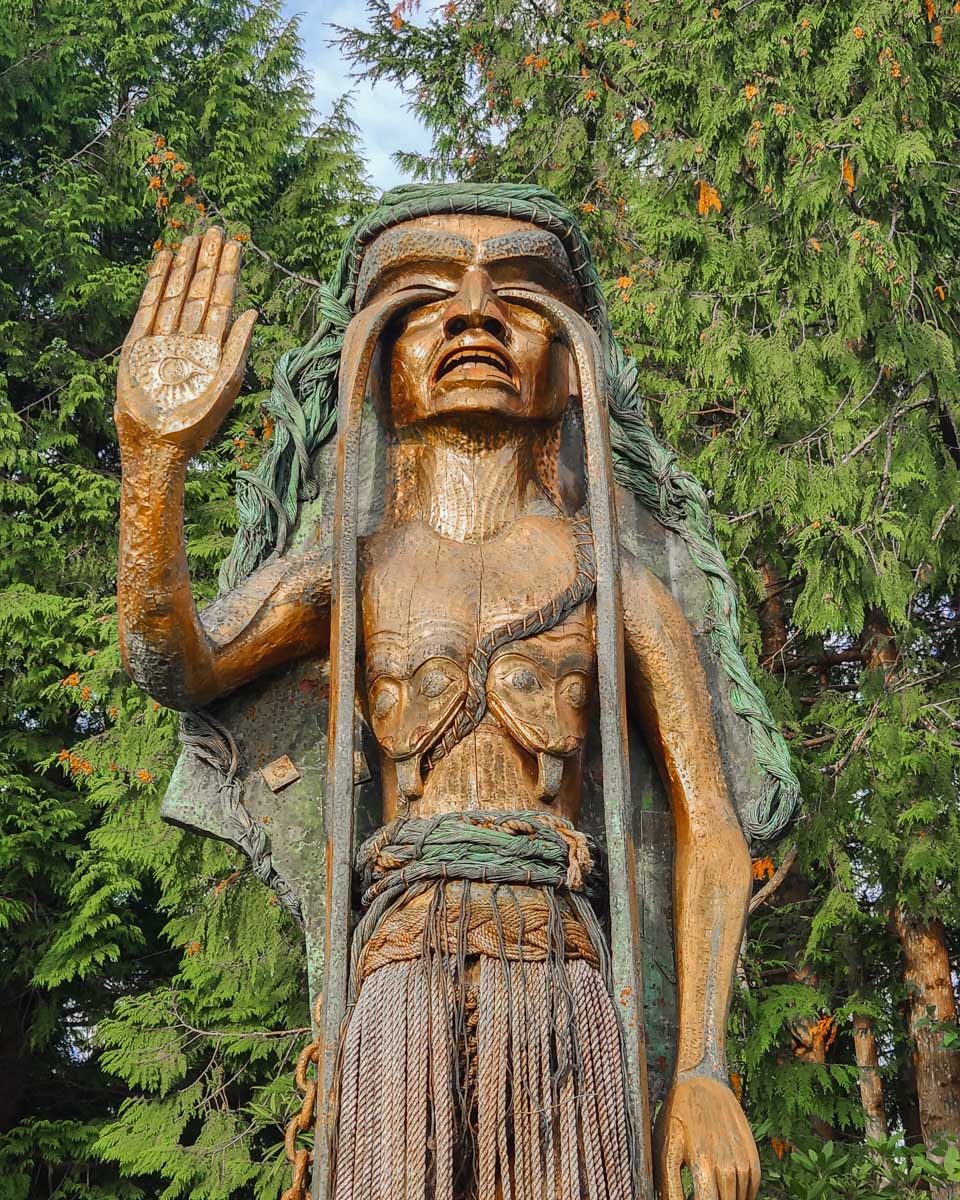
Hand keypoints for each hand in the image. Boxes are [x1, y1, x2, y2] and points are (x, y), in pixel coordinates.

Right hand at [115, 228, 256, 452]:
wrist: (157, 443)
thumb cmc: (195, 423)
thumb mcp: (225, 384)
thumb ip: (239, 347)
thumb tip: (256, 311)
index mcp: (213, 350)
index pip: (223, 303)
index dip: (229, 274)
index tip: (237, 246)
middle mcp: (189, 340)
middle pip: (200, 292)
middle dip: (208, 261)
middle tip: (215, 229)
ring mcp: (163, 340)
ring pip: (175, 293)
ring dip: (184, 266)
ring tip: (192, 237)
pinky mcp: (138, 344)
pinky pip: (148, 306)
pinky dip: (156, 282)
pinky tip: (164, 260)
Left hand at [654, 1075, 759, 1199]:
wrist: (702, 1081)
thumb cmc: (678, 1115)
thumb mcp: (666, 1147)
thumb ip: (669, 1185)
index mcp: (702, 1165)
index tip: (692, 1199)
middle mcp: (726, 1165)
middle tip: (700, 1191)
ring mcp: (742, 1160)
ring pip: (739, 1199)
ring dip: (726, 1199)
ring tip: (710, 1192)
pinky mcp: (752, 1154)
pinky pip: (752, 1187)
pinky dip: (742, 1194)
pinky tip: (726, 1191)